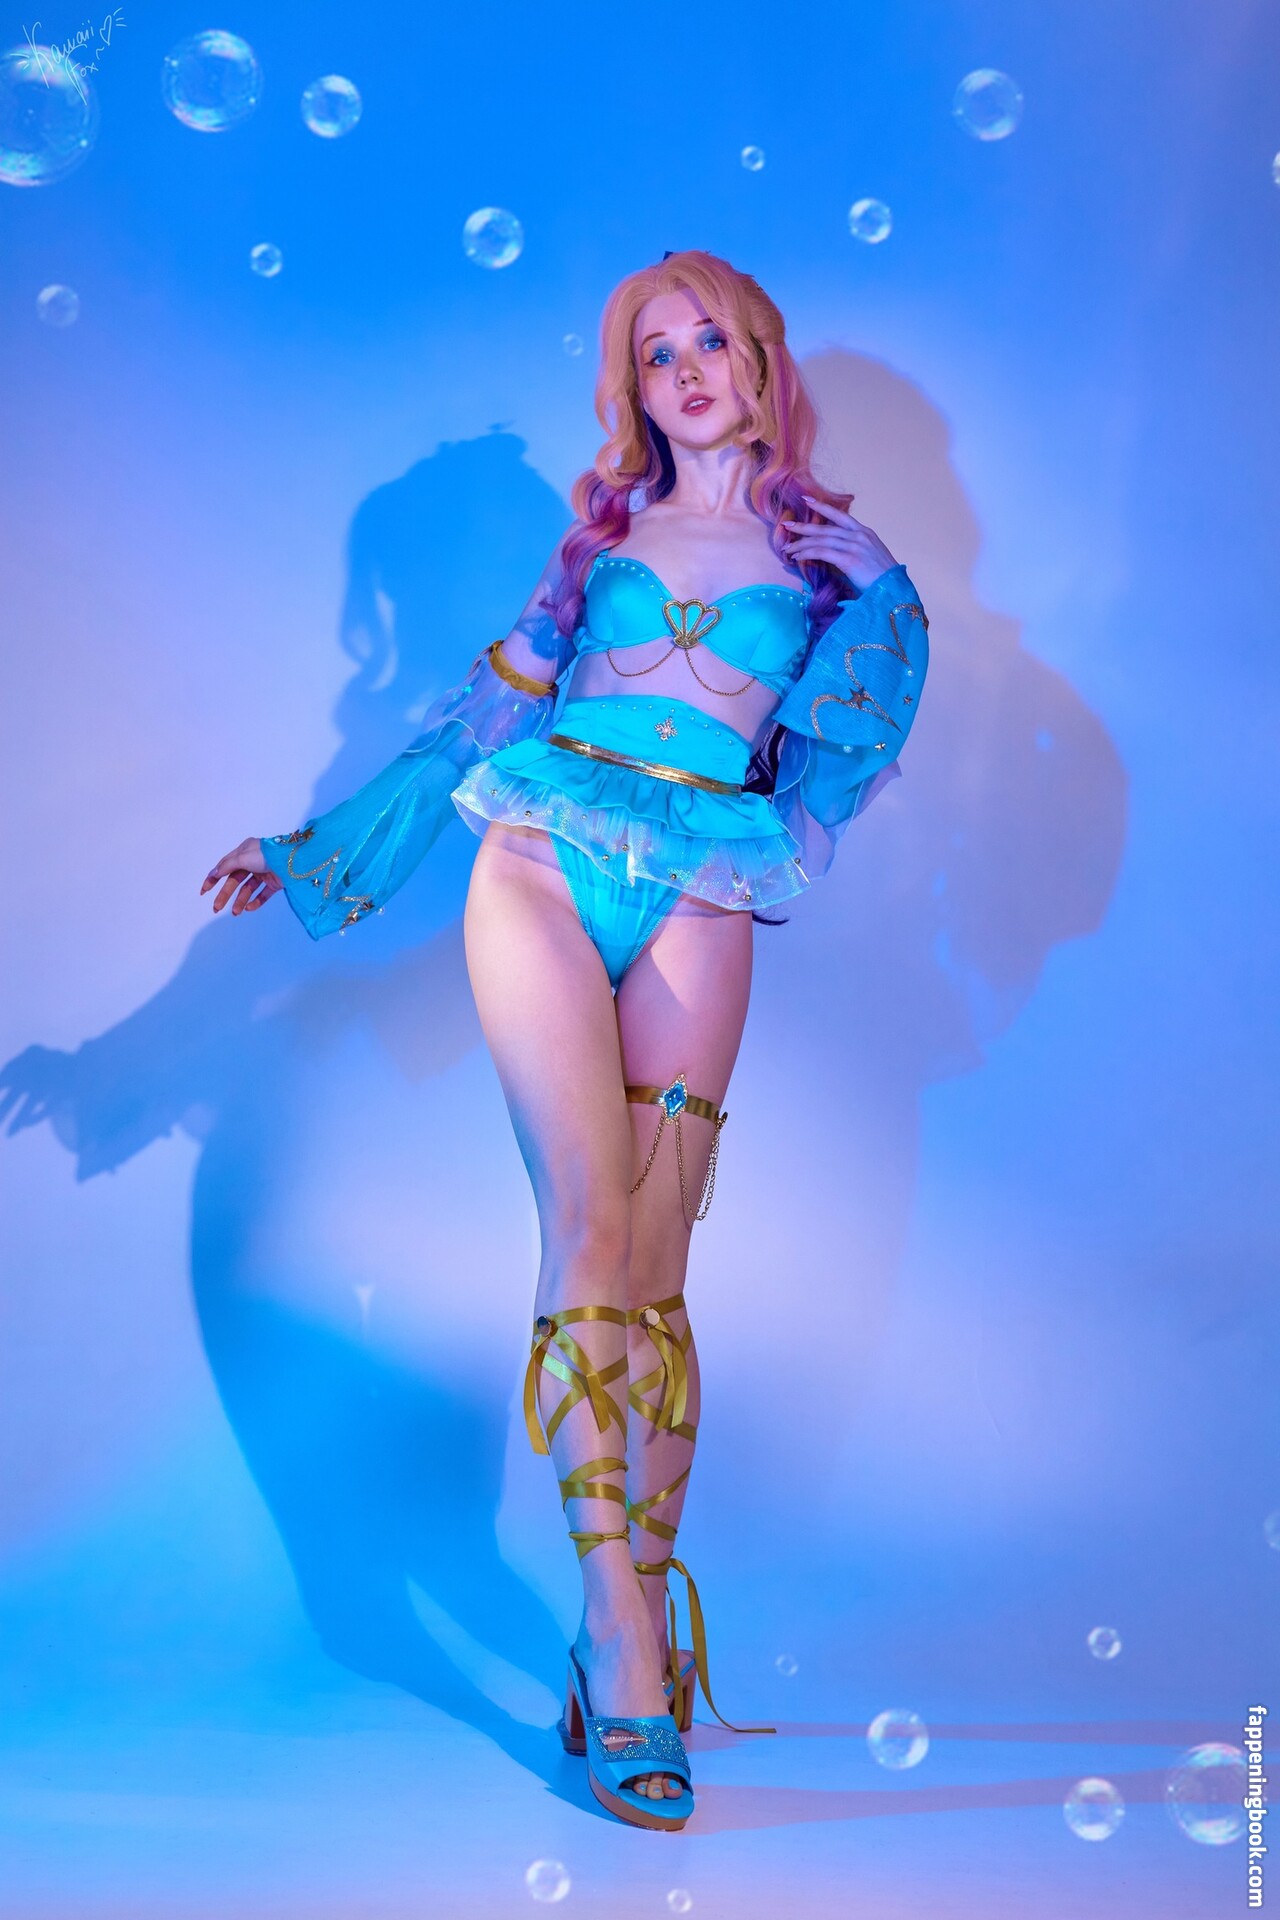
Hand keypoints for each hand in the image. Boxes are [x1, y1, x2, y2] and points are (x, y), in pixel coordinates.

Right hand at [200, 837, 281, 916]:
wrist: (294, 862)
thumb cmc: (268, 855)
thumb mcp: (243, 857)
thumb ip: (227, 866)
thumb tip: (213, 873)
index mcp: (244, 851)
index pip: (225, 866)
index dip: (213, 878)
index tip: (204, 891)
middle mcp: (253, 862)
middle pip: (235, 880)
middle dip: (225, 894)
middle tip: (216, 908)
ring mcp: (265, 872)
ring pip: (248, 889)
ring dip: (240, 901)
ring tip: (235, 913)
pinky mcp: (275, 883)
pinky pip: (263, 894)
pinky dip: (255, 902)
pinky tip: (248, 908)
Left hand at [782, 493, 897, 590]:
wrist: (893, 589)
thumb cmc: (882, 579)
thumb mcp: (870, 557)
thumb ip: (854, 550)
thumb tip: (834, 553)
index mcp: (865, 532)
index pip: (840, 515)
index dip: (822, 507)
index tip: (807, 501)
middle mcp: (859, 535)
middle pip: (825, 527)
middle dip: (803, 526)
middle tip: (786, 525)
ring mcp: (854, 546)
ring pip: (820, 540)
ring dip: (801, 544)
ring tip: (787, 549)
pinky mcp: (849, 559)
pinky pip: (821, 552)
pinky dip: (807, 554)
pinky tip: (797, 557)